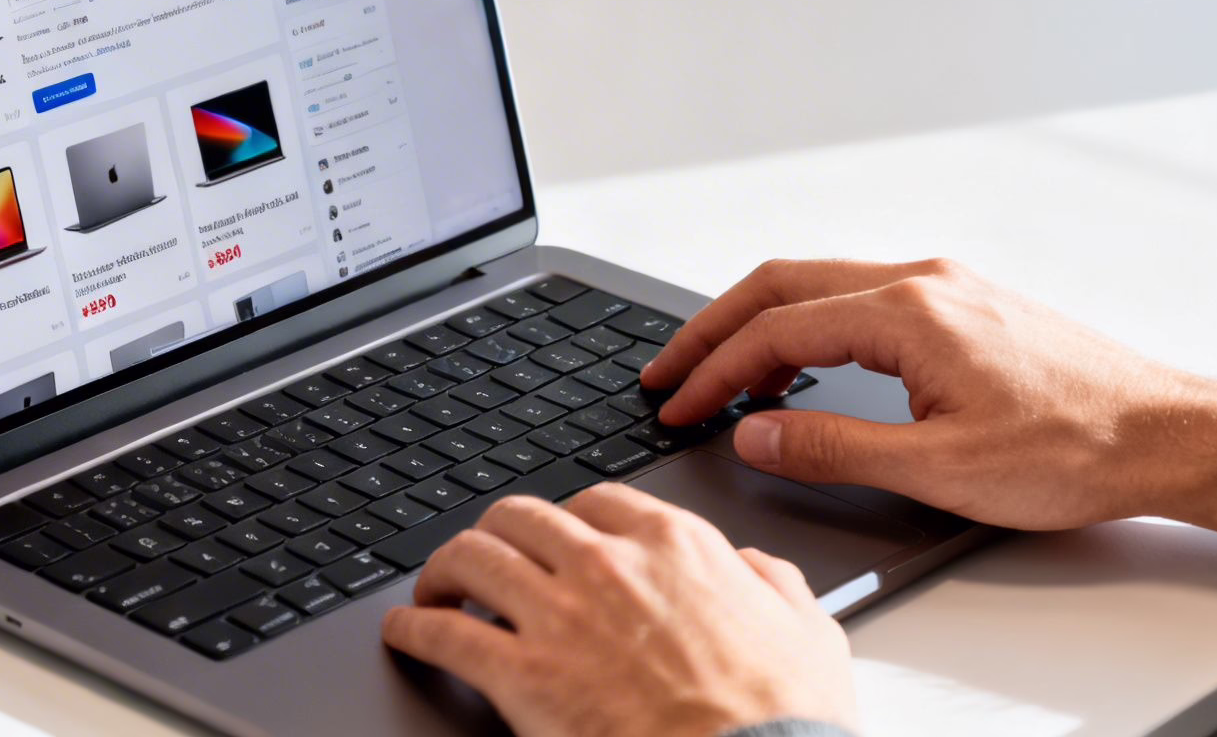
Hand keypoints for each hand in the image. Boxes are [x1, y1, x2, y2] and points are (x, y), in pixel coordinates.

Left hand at [381, 485, 856, 736]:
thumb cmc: (785, 717)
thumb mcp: (809, 631)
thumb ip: (775, 583)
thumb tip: (756, 566)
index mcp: (674, 546)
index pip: (597, 501)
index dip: (567, 520)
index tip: (555, 538)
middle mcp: (608, 565)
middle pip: (520, 518)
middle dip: (495, 535)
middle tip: (484, 558)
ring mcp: (561, 616)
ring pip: (472, 558)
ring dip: (443, 571)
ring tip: (435, 590)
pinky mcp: (525, 676)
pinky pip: (446, 635)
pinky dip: (414, 628)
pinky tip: (407, 632)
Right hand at [641, 258, 1216, 577]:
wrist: (1169, 434)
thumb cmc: (1075, 451)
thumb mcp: (941, 467)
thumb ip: (834, 447)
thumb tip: (752, 433)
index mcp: (908, 312)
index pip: (776, 330)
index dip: (712, 370)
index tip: (675, 404)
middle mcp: (922, 281)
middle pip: (783, 283)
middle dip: (714, 328)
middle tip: (667, 372)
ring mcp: (946, 286)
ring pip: (820, 284)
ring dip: (760, 324)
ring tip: (720, 377)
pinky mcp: (965, 304)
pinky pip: (858, 297)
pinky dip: (807, 326)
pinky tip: (802, 369)